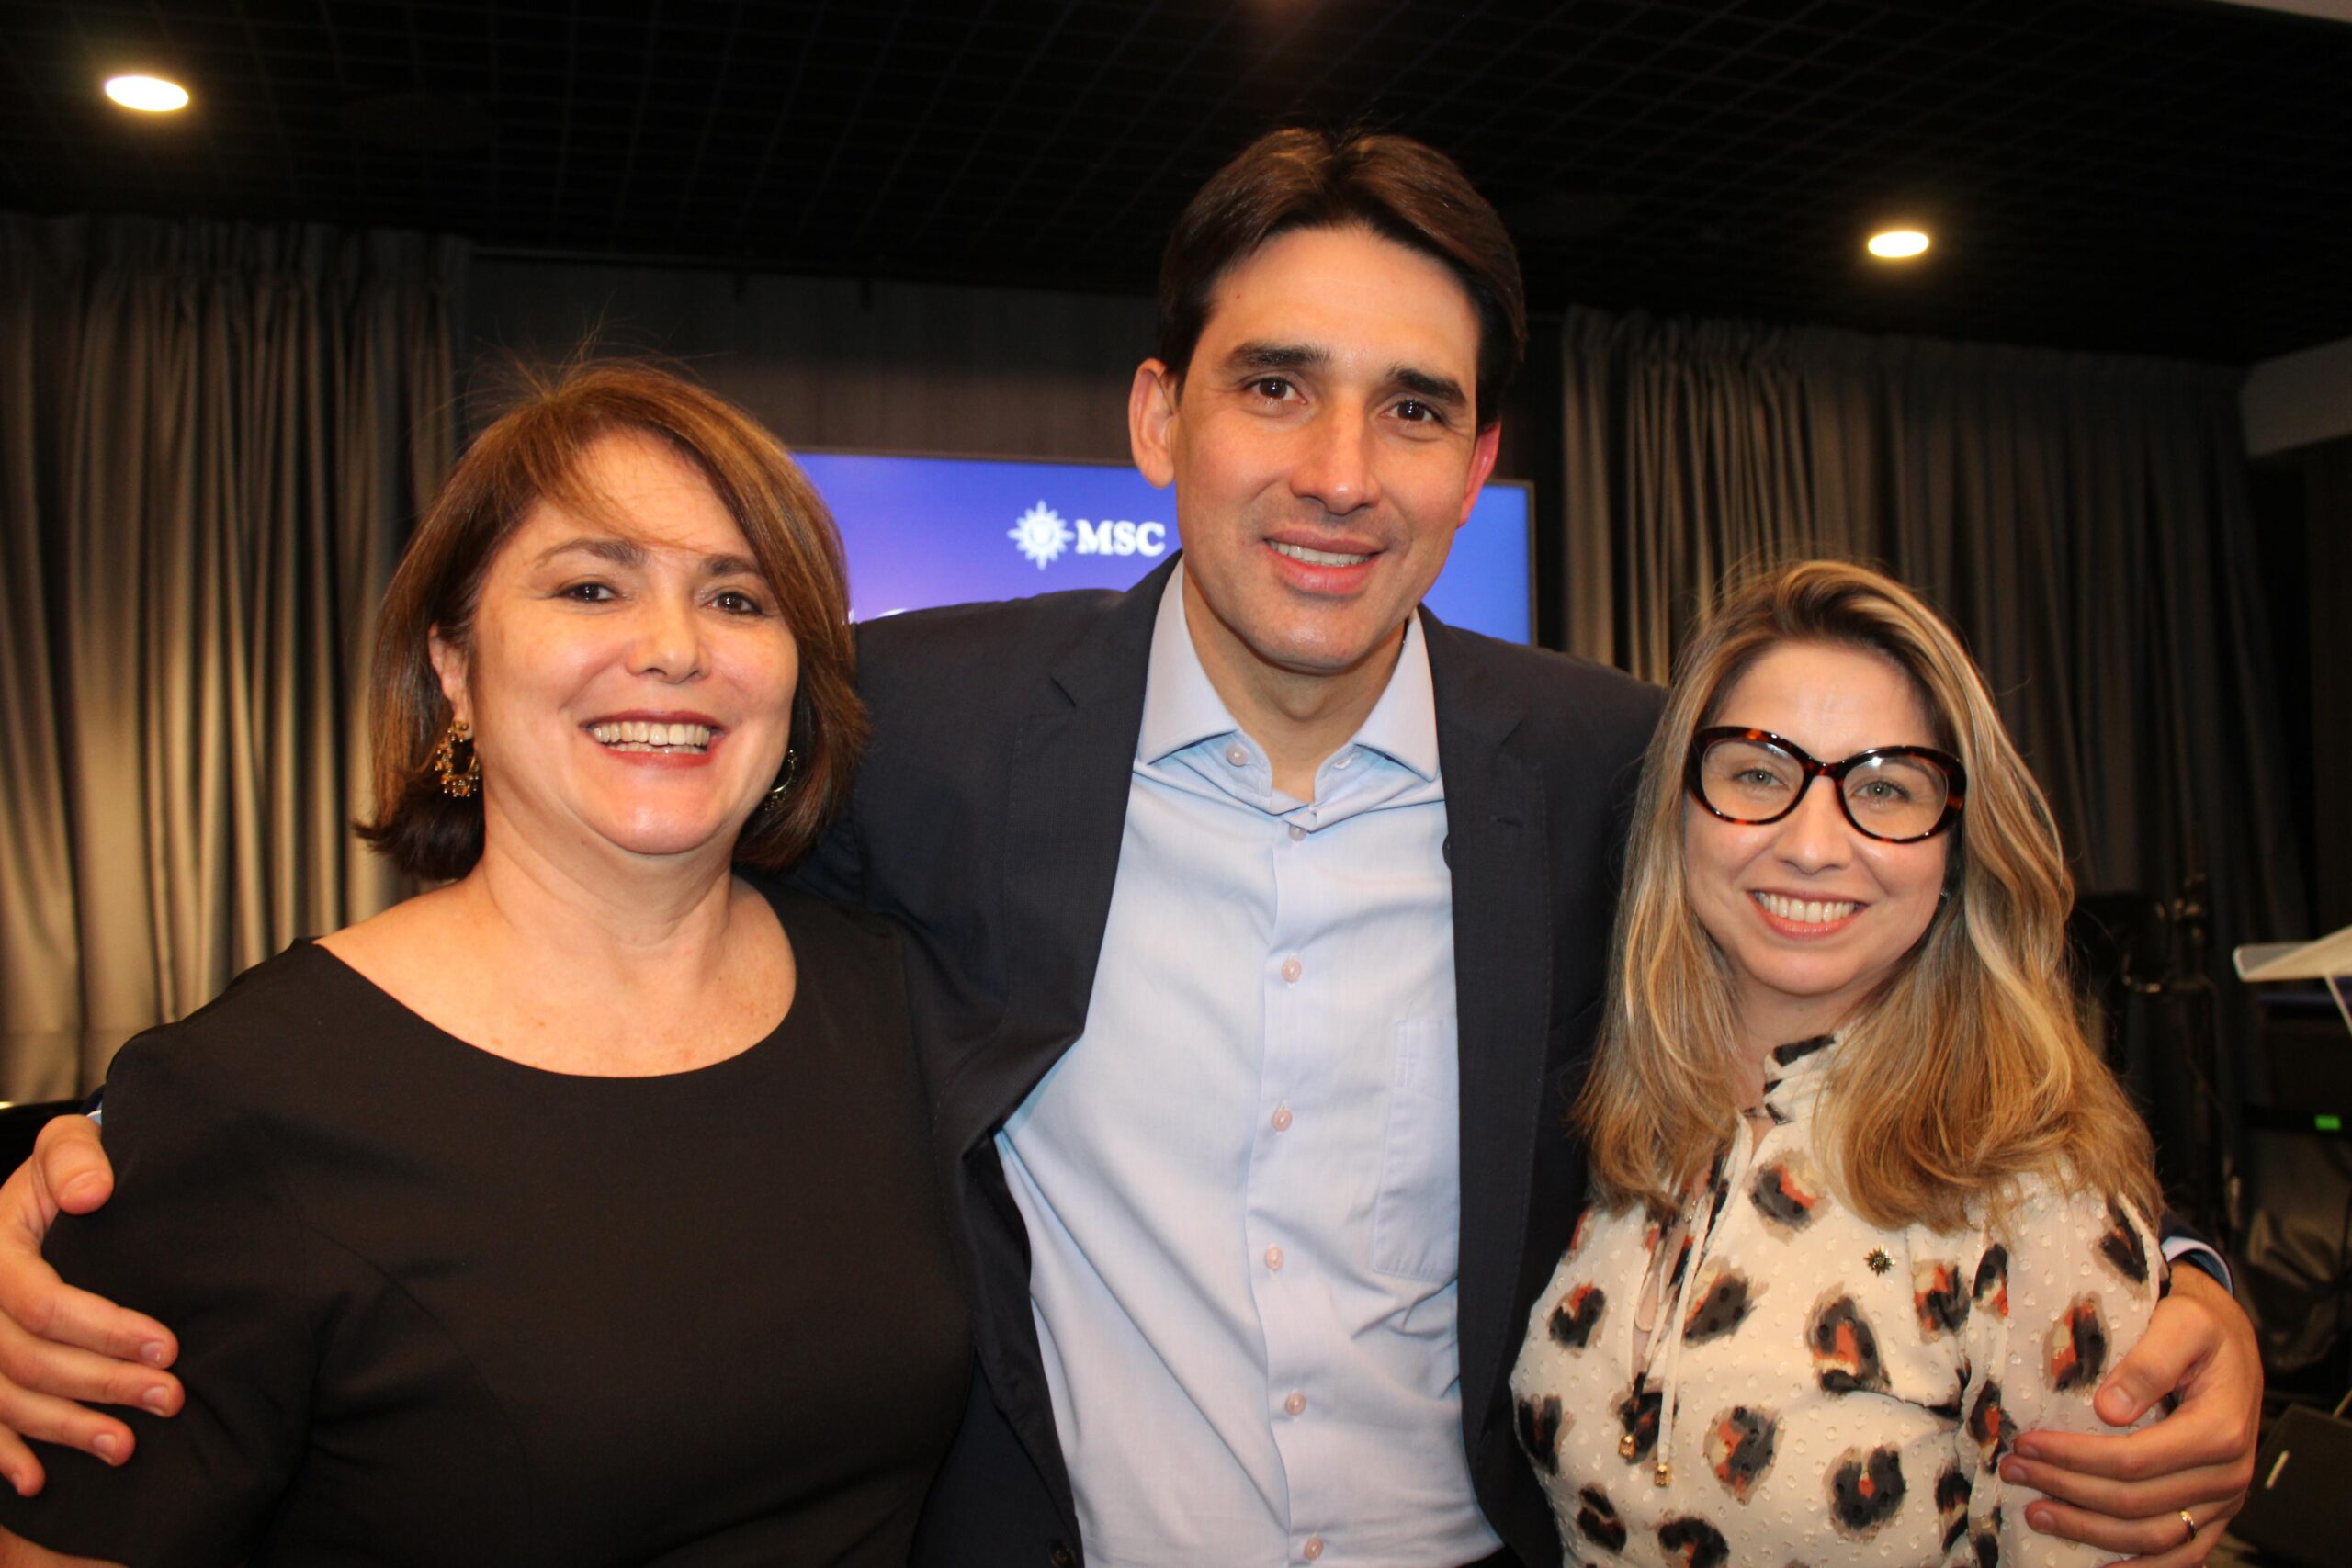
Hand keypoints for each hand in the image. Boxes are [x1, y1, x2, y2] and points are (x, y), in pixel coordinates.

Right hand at [0, 1117, 180, 1496]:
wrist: (40, 1193)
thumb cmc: (65, 1171)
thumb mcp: (67, 1145)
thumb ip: (75, 1159)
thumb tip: (92, 1192)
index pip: (44, 1304)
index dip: (106, 1331)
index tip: (168, 1347)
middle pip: (28, 1360)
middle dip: (101, 1384)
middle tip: (169, 1398)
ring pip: (5, 1399)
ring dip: (63, 1429)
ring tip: (125, 1447)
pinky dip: (3, 1455)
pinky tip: (36, 1483)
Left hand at [1999, 1266, 2258, 1564]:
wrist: (2231, 1342)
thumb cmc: (2200, 1327)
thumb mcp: (2181, 1324)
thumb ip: (2149, 1362)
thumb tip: (2108, 1410)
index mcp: (2219, 1430)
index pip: (2133, 1459)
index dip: (2073, 1458)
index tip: (2024, 1443)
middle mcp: (2227, 1474)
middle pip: (2135, 1501)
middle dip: (2067, 1490)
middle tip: (2013, 1471)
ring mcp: (2223, 1500)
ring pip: (2154, 1537)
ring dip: (2090, 1532)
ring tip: (2036, 1513)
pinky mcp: (2215, 1513)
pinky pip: (2184, 1556)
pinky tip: (2100, 1567)